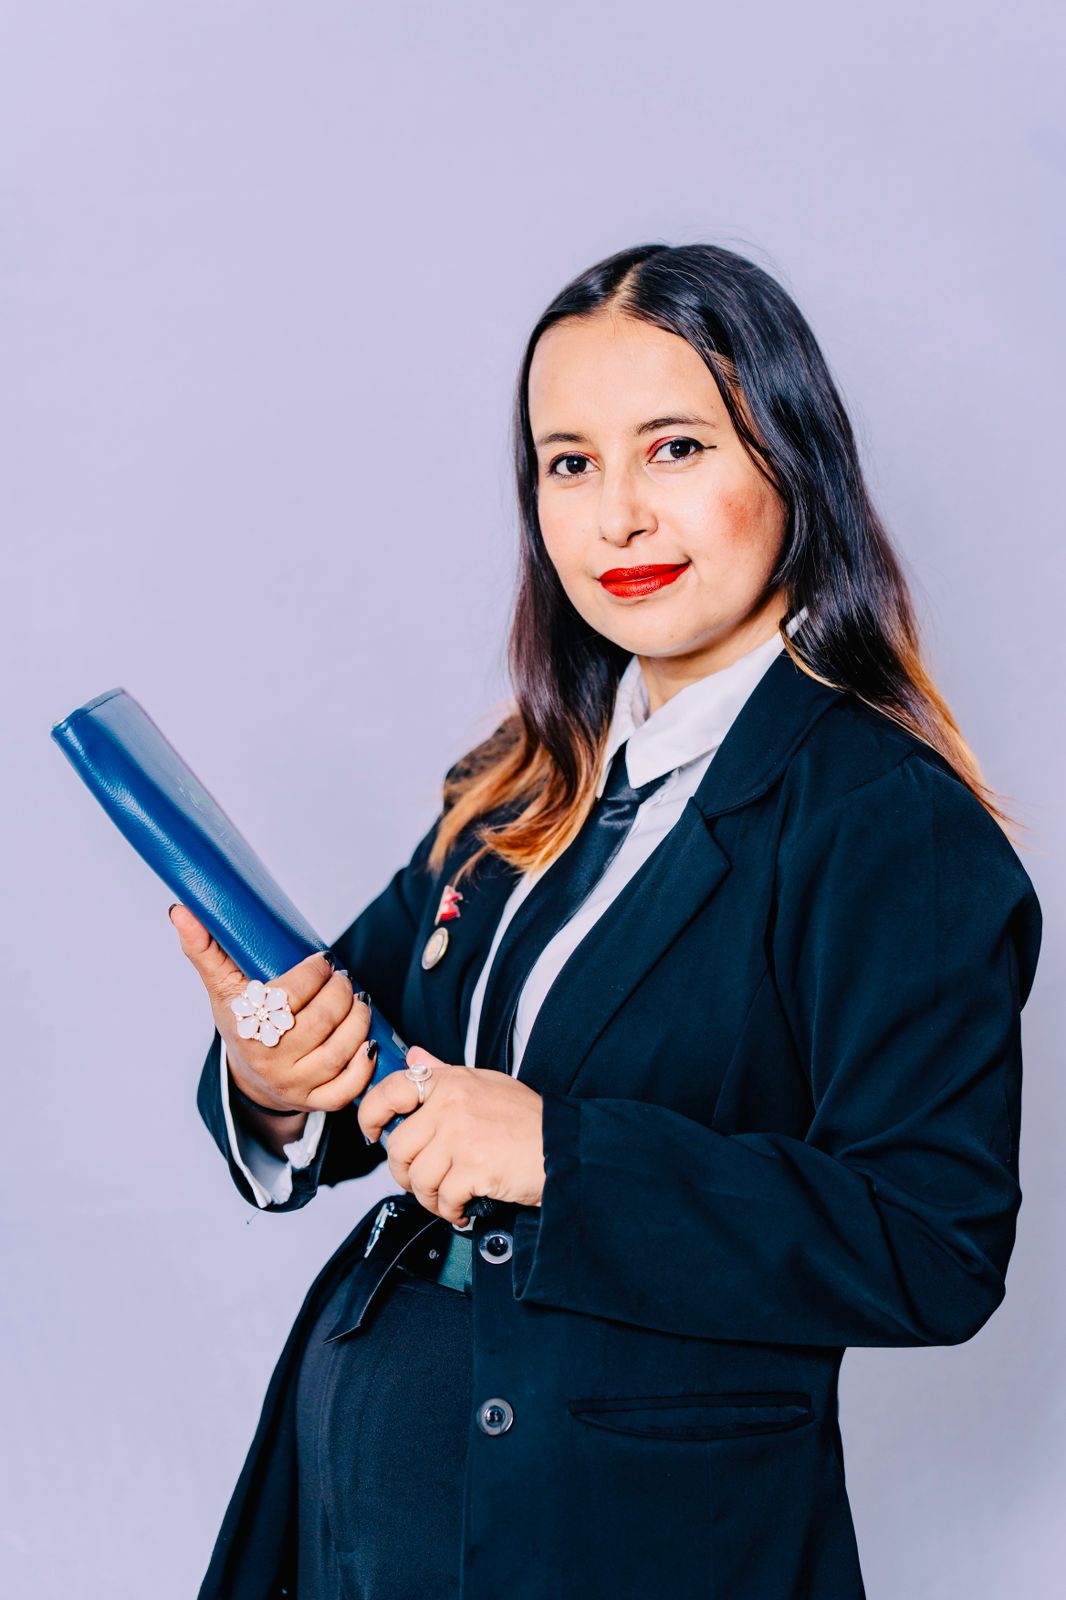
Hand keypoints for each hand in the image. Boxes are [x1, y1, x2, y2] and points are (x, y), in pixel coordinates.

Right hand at [168, 903, 377, 1114]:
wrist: (249, 1076)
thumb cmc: (241, 1022)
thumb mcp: (222, 987)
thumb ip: (204, 949)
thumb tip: (180, 910)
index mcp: (246, 1029)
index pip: (290, 996)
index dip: (315, 973)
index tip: (324, 960)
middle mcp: (270, 1061)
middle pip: (321, 1022)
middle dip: (340, 992)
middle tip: (342, 979)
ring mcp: (294, 1084)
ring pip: (340, 1051)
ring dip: (358, 1020)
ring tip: (358, 1000)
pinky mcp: (316, 1101)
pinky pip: (348, 1089)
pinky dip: (364, 1065)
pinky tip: (367, 1040)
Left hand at [357, 1045, 545, 1222]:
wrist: (564, 1146)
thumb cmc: (528, 1119)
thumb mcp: (486, 1083)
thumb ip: (444, 1073)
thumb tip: (415, 1057)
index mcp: (451, 1082)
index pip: (391, 1090)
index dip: (370, 1115)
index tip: (372, 1134)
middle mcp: (451, 1105)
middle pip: (398, 1147)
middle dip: (405, 1174)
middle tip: (421, 1182)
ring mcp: (461, 1136)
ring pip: (418, 1178)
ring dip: (429, 1199)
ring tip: (447, 1199)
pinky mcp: (474, 1168)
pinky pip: (443, 1198)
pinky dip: (450, 1211)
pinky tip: (463, 1208)